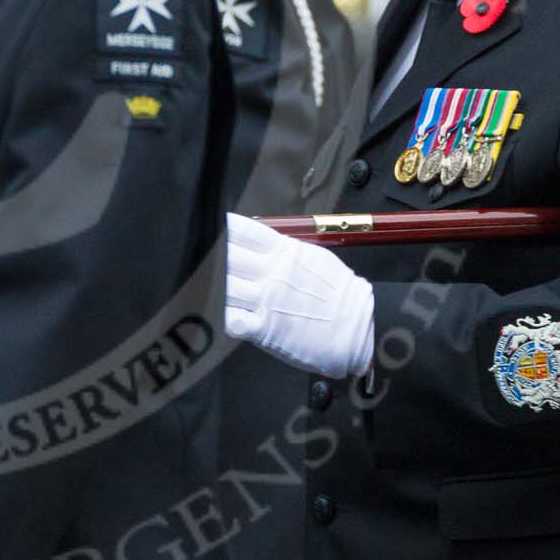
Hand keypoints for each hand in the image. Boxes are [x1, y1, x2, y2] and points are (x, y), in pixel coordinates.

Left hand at [223, 213, 374, 378]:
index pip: (244, 233)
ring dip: (215, 287)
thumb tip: (259, 242)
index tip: (212, 231)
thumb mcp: (313, 258)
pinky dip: (225, 317)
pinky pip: (234, 320)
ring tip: (208, 287)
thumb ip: (284, 250)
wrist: (358, 327)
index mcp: (283, 252)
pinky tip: (221, 314)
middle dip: (212, 258)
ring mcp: (267, 300)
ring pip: (225, 287)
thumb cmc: (338, 292)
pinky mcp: (266, 328)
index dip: (225, 231)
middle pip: (227, 257)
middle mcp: (270, 273)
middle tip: (202, 260)